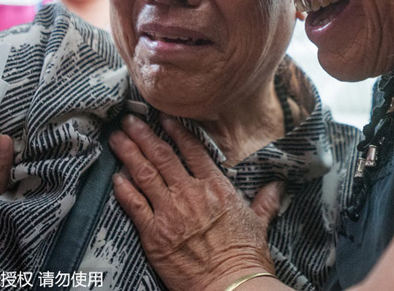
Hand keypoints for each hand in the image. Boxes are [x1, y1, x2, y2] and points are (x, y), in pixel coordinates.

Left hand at [110, 115, 282, 290]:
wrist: (230, 284)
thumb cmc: (245, 256)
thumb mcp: (259, 223)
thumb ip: (264, 201)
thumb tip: (278, 186)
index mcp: (216, 187)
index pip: (192, 150)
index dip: (176, 131)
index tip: (163, 119)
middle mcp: (191, 194)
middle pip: (163, 156)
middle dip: (143, 135)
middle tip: (128, 119)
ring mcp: (171, 212)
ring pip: (145, 174)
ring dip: (129, 153)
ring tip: (117, 138)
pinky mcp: (155, 234)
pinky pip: (134, 205)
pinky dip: (123, 189)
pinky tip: (116, 177)